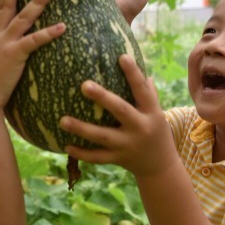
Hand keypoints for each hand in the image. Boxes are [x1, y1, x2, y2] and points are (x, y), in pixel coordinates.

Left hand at [59, 55, 171, 177]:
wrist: (162, 168)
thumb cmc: (156, 133)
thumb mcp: (157, 113)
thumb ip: (149, 94)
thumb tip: (144, 72)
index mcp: (151, 112)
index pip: (142, 90)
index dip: (133, 73)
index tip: (122, 57)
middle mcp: (140, 127)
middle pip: (121, 110)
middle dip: (103, 97)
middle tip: (84, 85)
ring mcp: (128, 145)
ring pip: (103, 136)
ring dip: (82, 128)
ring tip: (62, 120)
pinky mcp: (119, 159)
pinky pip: (98, 157)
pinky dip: (82, 153)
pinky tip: (66, 145)